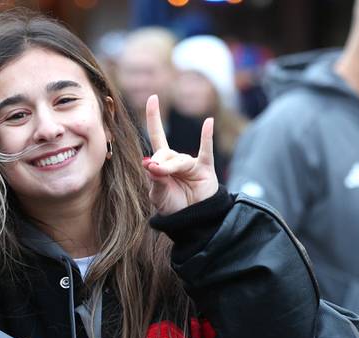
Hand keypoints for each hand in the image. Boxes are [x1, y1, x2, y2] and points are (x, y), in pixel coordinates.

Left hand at [143, 94, 218, 215]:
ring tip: (171, 179)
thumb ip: (155, 179)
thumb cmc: (173, 207)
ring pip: (179, 159)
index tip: (153, 97)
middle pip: (165, 152)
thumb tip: (150, 163)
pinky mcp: (205, 169)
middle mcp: (177, 160)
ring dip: (172, 168)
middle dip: (160, 163)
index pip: (158, 136)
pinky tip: (208, 123)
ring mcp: (192, 163)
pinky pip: (205, 151)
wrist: (191, 220)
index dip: (155, 118)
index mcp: (163, 164)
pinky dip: (206, 137)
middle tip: (158, 173)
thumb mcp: (158, 196)